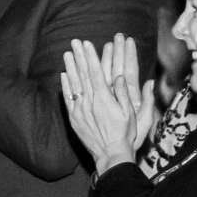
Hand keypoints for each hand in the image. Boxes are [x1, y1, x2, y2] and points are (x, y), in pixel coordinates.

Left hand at [61, 34, 153, 172]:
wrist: (110, 154)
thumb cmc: (126, 134)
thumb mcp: (132, 113)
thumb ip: (123, 93)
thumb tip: (118, 77)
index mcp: (104, 99)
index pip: (95, 72)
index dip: (90, 57)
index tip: (87, 44)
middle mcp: (89, 102)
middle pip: (82, 75)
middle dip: (79, 57)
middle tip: (75, 42)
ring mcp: (80, 110)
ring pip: (74, 84)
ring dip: (70, 68)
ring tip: (67, 54)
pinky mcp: (74, 118)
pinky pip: (68, 99)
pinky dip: (66, 86)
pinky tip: (64, 75)